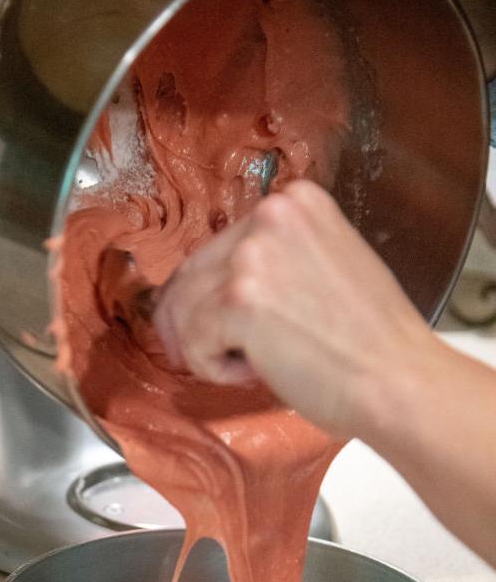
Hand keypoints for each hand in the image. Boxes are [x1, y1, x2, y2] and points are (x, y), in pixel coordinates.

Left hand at [153, 180, 439, 441]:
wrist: (396, 380)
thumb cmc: (368, 342)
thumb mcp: (325, 268)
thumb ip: (277, 261)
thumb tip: (218, 285)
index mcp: (295, 201)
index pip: (218, 246)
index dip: (206, 291)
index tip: (214, 324)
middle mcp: (271, 215)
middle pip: (191, 274)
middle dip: (189, 322)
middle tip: (206, 357)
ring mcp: (252, 256)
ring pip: (185, 310)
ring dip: (208, 348)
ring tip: (253, 366)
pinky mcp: (239, 301)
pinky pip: (193, 343)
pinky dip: (214, 369)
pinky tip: (256, 372)